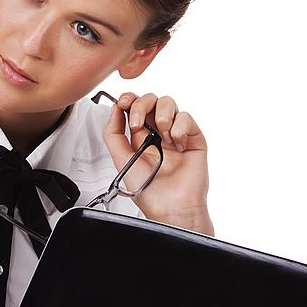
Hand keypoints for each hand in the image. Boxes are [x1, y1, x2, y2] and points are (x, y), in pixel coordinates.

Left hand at [101, 92, 212, 235]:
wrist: (172, 207)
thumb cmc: (150, 191)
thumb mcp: (121, 160)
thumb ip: (113, 134)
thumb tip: (114, 109)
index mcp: (140, 137)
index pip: (134, 106)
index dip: (128, 99)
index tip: (123, 103)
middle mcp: (158, 132)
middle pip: (150, 99)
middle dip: (141, 105)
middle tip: (138, 124)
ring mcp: (176, 133)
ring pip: (168, 103)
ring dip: (161, 116)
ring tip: (162, 138)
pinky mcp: (193, 137)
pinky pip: (186, 117)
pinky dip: (179, 128)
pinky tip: (177, 146)